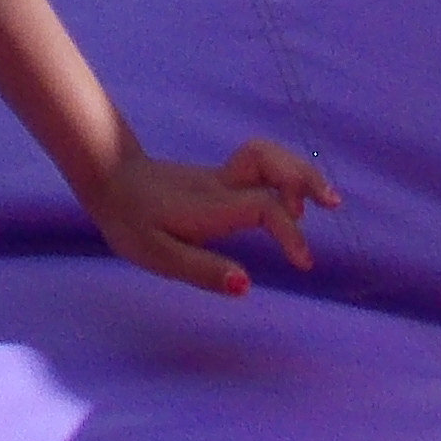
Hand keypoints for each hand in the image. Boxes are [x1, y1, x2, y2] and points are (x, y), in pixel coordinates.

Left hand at [89, 138, 338, 297]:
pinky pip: (261, 167)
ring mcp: (221, 177)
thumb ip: (202, 270)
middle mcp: (221, 185)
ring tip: (324, 200)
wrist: (107, 178)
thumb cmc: (131, 221)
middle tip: (333, 204)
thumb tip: (247, 284)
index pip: (263, 207)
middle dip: (305, 177)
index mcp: (212, 206)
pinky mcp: (219, 179)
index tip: (303, 262)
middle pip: (270, 161)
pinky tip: (296, 200)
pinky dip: (286, 176)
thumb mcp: (158, 255)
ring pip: (267, 157)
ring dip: (299, 172)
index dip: (289, 233)